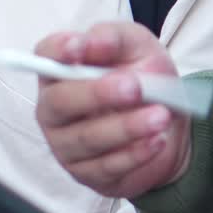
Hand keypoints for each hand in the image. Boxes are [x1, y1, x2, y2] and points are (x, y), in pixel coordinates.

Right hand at [35, 22, 191, 198]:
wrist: (166, 124)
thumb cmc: (143, 79)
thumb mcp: (137, 48)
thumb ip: (114, 38)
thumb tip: (92, 42)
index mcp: (60, 70)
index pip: (45, 56)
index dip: (58, 51)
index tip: (80, 47)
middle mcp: (53, 108)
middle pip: (60, 101)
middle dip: (97, 94)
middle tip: (135, 88)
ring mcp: (65, 144)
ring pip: (86, 138)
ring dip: (126, 127)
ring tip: (160, 116)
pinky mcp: (85, 173)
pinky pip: (106, 166)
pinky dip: (135, 154)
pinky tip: (157, 141)